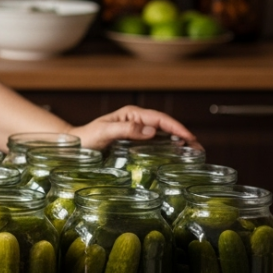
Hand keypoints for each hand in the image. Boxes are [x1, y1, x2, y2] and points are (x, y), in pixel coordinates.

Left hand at [68, 105, 198, 150]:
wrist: (73, 146)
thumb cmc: (86, 138)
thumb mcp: (104, 132)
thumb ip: (126, 129)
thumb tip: (152, 130)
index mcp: (131, 115)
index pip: (160, 118)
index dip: (177, 127)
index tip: (190, 138)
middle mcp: (136, 121)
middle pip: (165, 125)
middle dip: (184, 135)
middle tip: (200, 150)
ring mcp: (136, 131)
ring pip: (163, 134)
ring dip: (179, 143)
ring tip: (194, 155)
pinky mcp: (134, 142)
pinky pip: (155, 143)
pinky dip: (168, 148)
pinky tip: (176, 158)